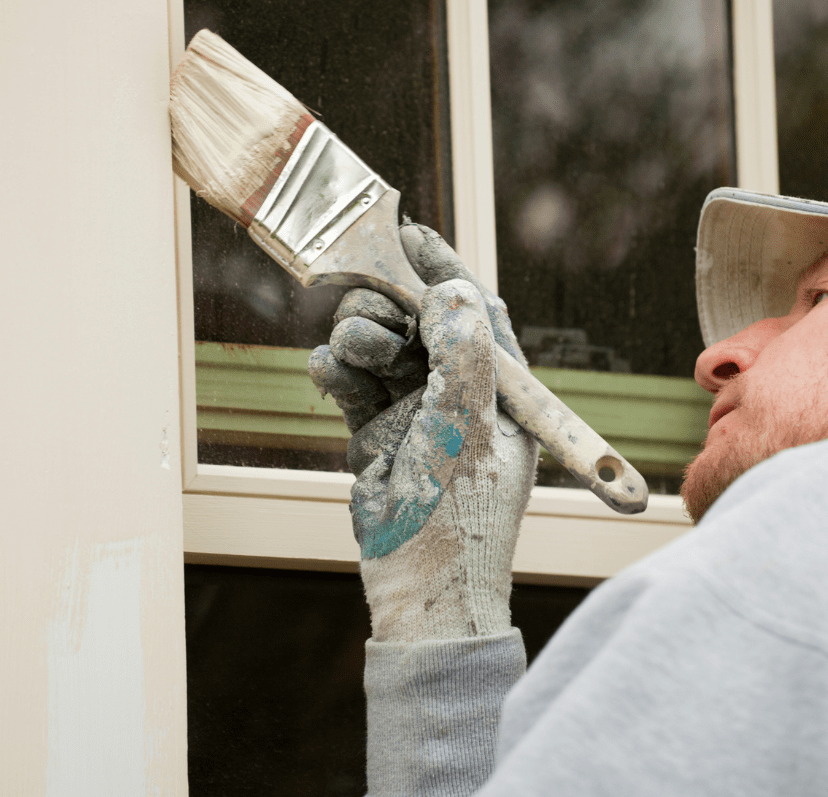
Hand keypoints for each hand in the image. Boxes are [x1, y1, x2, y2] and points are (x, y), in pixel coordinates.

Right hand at [309, 225, 538, 641]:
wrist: (420, 590)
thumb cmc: (461, 516)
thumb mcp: (469, 426)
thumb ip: (462, 351)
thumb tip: (450, 289)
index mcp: (502, 390)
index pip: (477, 312)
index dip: (446, 271)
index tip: (411, 236)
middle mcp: (461, 395)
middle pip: (419, 322)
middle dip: (389, 308)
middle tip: (366, 310)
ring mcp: (416, 414)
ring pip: (381, 348)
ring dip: (358, 339)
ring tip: (346, 354)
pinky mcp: (375, 434)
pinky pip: (352, 383)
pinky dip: (335, 371)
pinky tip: (326, 372)